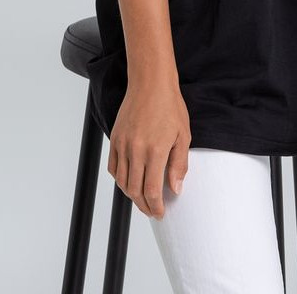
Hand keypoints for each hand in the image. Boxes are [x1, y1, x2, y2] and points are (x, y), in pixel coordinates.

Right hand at [107, 71, 190, 218]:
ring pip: (122, 182)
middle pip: (135, 190)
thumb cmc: (170, 106)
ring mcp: (123, 145)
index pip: (152, 191)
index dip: (156, 206)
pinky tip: (129, 181)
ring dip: (132, 195)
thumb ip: (179, 165)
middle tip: (153, 211)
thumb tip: (175, 189)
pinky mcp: (115, 139)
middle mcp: (136, 150)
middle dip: (144, 205)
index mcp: (155, 151)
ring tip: (142, 199)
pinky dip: (120, 179)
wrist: (150, 83)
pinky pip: (113, 167)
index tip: (161, 212)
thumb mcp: (183, 135)